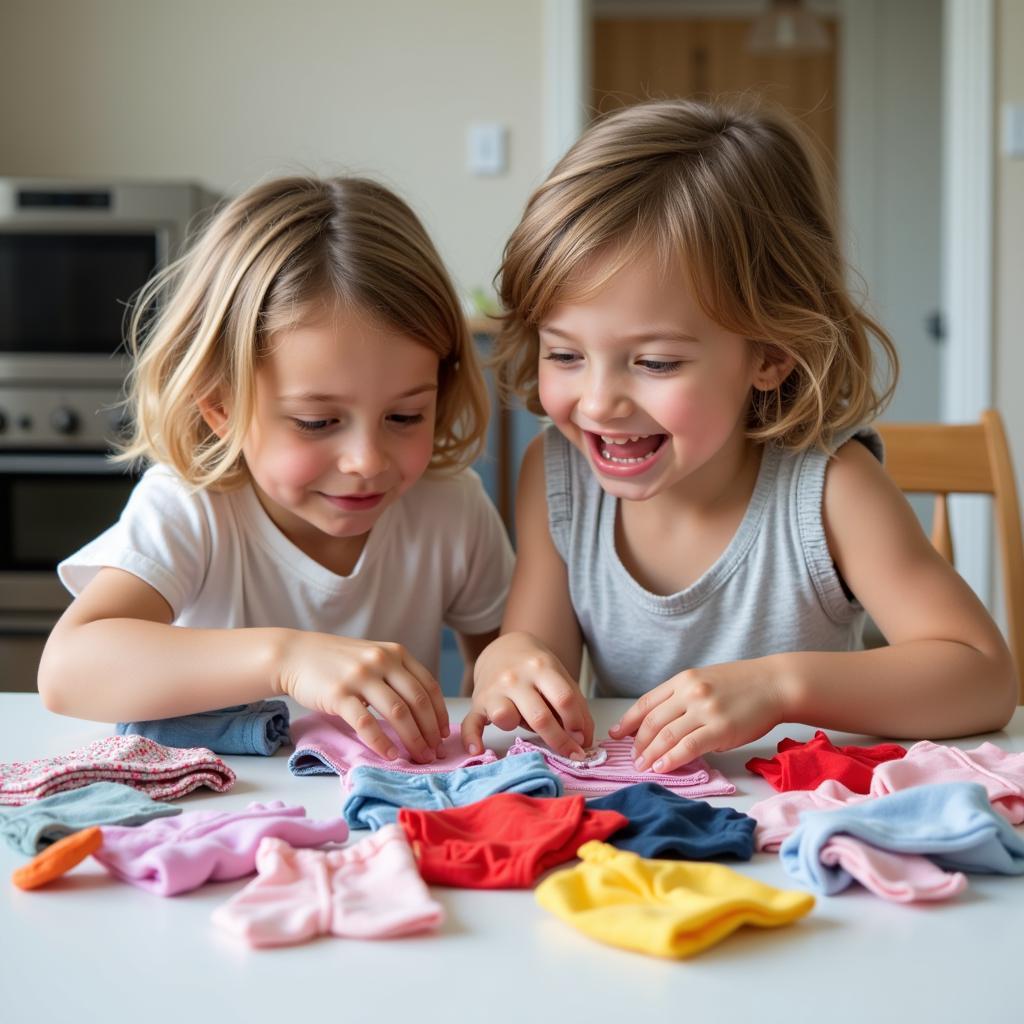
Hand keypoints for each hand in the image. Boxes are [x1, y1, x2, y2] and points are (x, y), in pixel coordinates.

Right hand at [275, 631, 448, 763]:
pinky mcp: (339, 694)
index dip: (439, 713)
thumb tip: (425, 711)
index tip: (444, 735)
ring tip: (418, 757)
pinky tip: (391, 756)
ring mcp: (361, 676)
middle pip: (417, 701)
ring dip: (412, 740)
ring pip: (397, 713)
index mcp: (396, 653)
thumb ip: (397, 675)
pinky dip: (382, 743)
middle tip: (435, 753)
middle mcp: (382, 661)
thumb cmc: (339, 661)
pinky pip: (366, 723)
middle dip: (430, 731)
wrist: (297, 654)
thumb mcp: (374, 656)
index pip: (428, 686)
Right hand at [461, 632, 594, 759]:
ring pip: (504, 716)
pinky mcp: (478, 703)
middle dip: (559, 740)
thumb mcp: (561, 678)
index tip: (582, 741)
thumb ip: (576, 706)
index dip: (577, 724)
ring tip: (520, 726)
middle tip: (572, 754)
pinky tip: (478, 750)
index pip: (563, 699)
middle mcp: (516, 678)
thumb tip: (584, 740)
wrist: (503, 650)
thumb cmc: (537, 670)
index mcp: (541, 668)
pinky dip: (471, 738)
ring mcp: (495, 690)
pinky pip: (471, 723)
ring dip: (515, 729)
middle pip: (539, 716)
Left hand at [609, 657, 787, 772]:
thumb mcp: (706, 681)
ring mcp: (704, 710)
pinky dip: (671, 759)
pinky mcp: (720, 729)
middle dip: (637, 742)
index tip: (615, 734)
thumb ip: (684, 698)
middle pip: (652, 721)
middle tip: (632, 758)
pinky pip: (688, 747)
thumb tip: (663, 726)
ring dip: (650, 754)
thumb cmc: (743, 685)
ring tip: (642, 767)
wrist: (776, 684)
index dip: (627, 720)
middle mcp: (689, 692)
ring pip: (666, 735)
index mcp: (683, 679)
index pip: (646, 702)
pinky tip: (662, 767)